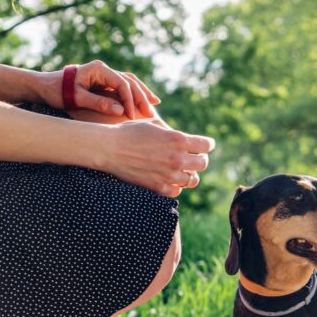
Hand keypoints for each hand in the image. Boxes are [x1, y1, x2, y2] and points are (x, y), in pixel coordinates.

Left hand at [36, 60, 159, 119]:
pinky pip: (123, 86)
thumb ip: (98, 103)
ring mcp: (104, 75)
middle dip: (141, 97)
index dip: (129, 100)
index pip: (121, 84)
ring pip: (129, 82)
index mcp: (98, 70)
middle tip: (150, 113)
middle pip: (129, 81)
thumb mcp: (76, 99)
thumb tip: (120, 111)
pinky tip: (143, 100)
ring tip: (154, 104)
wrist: (45, 86)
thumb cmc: (57, 91)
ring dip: (141, 93)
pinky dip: (134, 93)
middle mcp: (103, 69)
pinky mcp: (103, 82)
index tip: (132, 117)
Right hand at [98, 118, 214, 196]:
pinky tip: (169, 179)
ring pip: (193, 180)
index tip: (204, 146)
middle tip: (194, 158)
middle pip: (203, 163)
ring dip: (188, 174)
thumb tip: (185, 139)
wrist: (109, 149)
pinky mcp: (159, 188)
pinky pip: (177, 191)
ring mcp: (169, 175)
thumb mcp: (154, 125)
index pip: (207, 145)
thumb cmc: (129, 133)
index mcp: (178, 139)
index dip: (207, 145)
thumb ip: (172, 133)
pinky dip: (175, 186)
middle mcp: (177, 158)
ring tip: (181, 170)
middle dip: (200, 159)